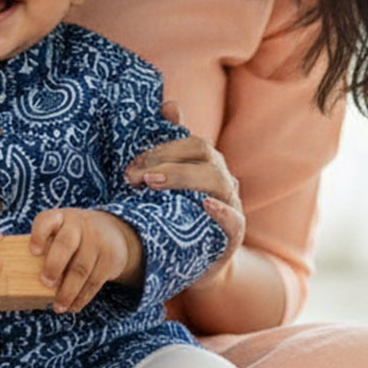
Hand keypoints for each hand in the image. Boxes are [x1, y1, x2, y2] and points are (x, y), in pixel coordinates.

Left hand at [29, 209, 142, 313]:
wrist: (111, 231)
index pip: (47, 221)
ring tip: (58, 307)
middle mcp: (79, 225)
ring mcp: (97, 241)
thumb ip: (44, 246)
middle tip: (46, 283)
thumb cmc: (73, 236)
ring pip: (81, 269)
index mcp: (60, 218)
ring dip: (68, 291)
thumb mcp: (60, 230)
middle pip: (66, 244)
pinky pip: (95, 281)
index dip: (39, 236)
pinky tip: (74, 306)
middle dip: (54, 266)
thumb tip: (21, 277)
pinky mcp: (110, 258)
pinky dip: (83, 297)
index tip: (33, 252)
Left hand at [124, 102, 244, 264]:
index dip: (162, 147)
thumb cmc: (179, 216)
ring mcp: (231, 205)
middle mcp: (222, 179)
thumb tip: (171, 105)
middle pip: (206, 154)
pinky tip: (204, 205)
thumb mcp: (171, 183)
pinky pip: (235, 219)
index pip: (191, 142)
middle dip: (168, 160)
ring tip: (153, 183)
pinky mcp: (234, 234)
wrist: (194, 263)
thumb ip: (170, 146)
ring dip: (184, 177)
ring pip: (219, 180)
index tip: (132, 163)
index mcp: (206, 164)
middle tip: (135, 175)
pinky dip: (222, 210)